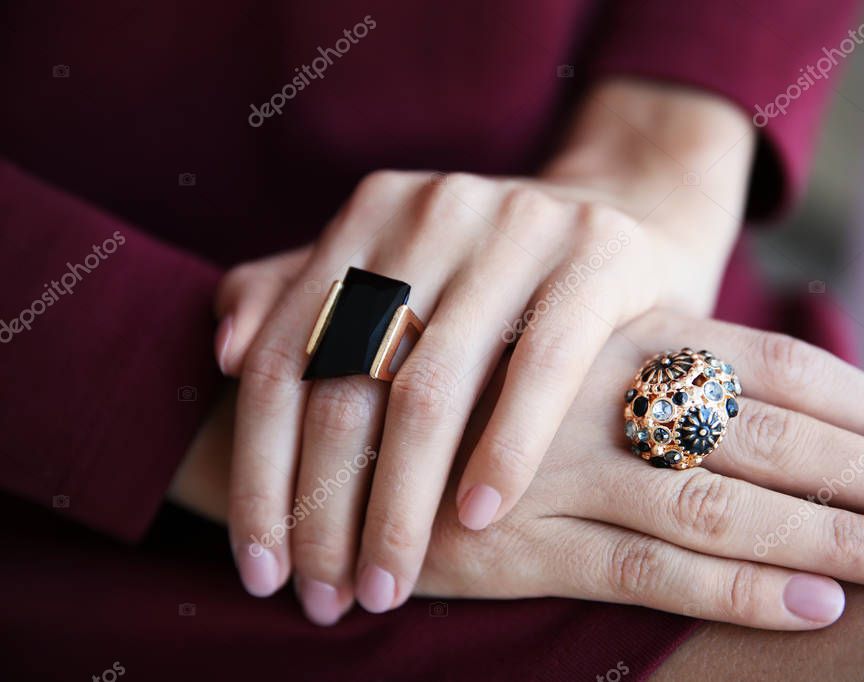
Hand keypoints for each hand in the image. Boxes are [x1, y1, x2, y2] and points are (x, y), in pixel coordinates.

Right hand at [175, 312, 863, 627]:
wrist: (305, 409)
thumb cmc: (441, 383)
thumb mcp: (540, 357)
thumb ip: (640, 373)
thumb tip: (752, 405)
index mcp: (617, 335)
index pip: (775, 363)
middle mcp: (601, 388)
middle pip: (775, 425)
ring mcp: (562, 466)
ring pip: (726, 494)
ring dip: (837, 531)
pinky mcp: (517, 541)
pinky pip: (646, 563)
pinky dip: (735, 583)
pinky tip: (814, 603)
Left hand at [214, 80, 757, 617]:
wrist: (633, 221)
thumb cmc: (503, 278)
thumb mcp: (403, 277)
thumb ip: (307, 301)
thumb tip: (221, 351)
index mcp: (370, 215)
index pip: (280, 356)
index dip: (258, 472)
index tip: (260, 567)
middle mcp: (431, 209)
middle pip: (345, 380)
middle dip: (324, 508)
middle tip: (328, 598)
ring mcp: (516, 224)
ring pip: (429, 387)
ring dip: (399, 504)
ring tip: (388, 585)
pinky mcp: (597, 254)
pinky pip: (540, 367)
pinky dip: (503, 451)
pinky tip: (478, 521)